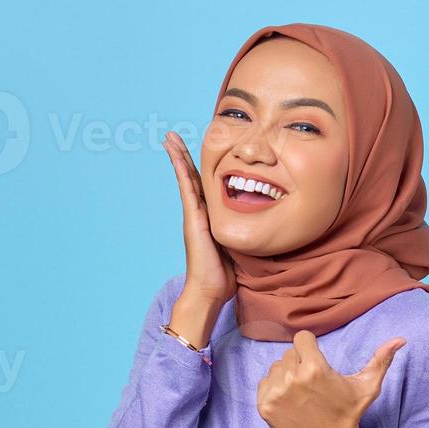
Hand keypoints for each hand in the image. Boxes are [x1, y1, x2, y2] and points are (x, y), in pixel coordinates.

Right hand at [163, 130, 234, 305]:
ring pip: (185, 178)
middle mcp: (199, 213)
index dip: (201, 169)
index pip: (205, 188)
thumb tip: (259, 228)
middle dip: (183, 156)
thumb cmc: (224, 275)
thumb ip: (242, 234)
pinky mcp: (192, 218)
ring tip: (169, 137)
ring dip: (178, 156)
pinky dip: (180, 169)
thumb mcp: (238, 247)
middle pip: (191, 178)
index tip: (201, 152)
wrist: (209, 291)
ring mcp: (193, 215)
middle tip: (173, 136)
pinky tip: (175, 153)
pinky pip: (186, 187)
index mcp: (210, 218)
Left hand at [257, 330, 407, 427]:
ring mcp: (275, 393)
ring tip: (302, 392)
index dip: (311, 348)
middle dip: (300, 362)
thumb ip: (381, 359)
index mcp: (315, 367)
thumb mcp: (368, 385)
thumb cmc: (349, 412)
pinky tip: (290, 401)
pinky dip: (274, 389)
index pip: (302, 338)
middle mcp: (292, 378)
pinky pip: (264, 383)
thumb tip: (400, 339)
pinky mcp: (264, 406)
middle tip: (313, 382)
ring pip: (276, 367)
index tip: (317, 362)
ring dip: (286, 375)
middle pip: (289, 353)